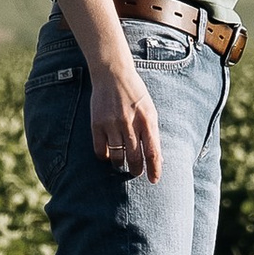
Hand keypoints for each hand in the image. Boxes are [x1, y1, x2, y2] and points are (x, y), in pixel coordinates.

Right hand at [90, 61, 162, 184]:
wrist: (113, 74)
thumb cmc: (135, 94)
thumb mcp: (150, 110)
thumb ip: (152, 133)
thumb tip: (156, 159)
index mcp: (147, 120)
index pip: (153, 151)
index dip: (154, 169)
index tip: (154, 180)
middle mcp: (130, 123)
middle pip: (134, 157)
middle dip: (136, 170)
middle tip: (136, 172)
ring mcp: (112, 124)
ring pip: (117, 157)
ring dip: (120, 164)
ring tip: (122, 164)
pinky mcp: (97, 123)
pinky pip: (100, 150)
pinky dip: (105, 156)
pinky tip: (108, 154)